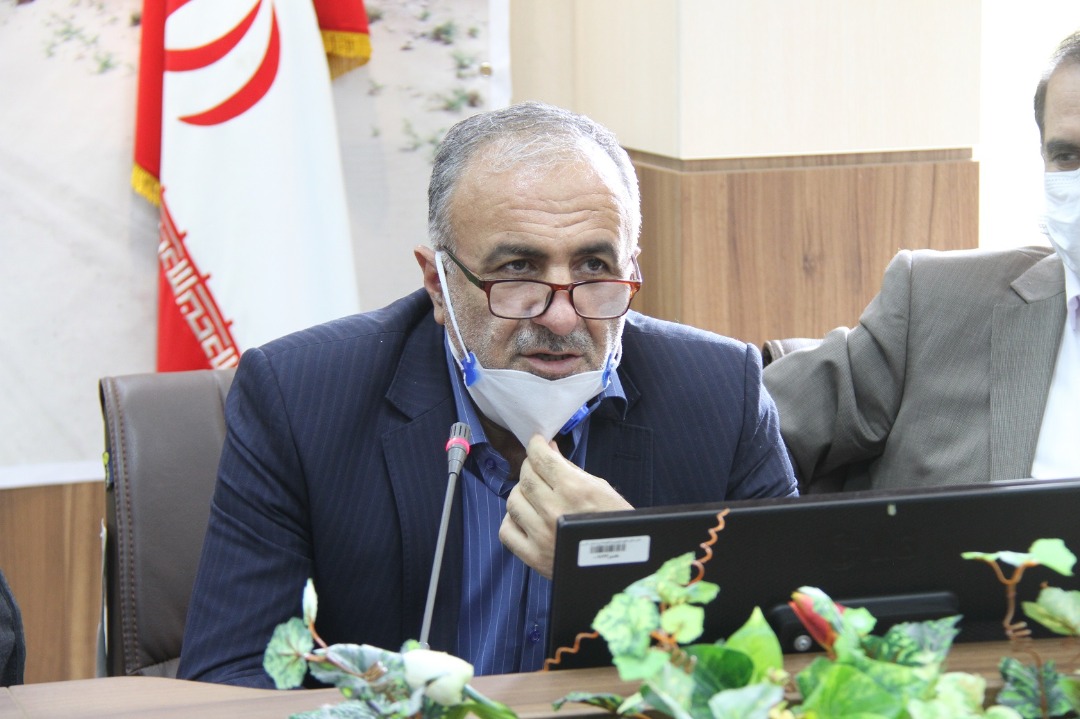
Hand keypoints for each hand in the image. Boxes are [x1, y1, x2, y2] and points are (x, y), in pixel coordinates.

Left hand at [499, 435, 632, 577]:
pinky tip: (525, 517)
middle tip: (537, 466)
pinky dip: (512, 520)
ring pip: (513, 502)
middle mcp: (554, 511)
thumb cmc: (616, 522)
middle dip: (530, 466)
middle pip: (526, 478)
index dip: (536, 446)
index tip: (536, 442)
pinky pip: (507, 531)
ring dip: (521, 492)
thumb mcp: (600, 488)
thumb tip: (549, 449)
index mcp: (575, 490)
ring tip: (533, 493)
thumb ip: (570, 468)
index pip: (541, 459)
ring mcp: (542, 536)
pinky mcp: (534, 558)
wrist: (624, 564)